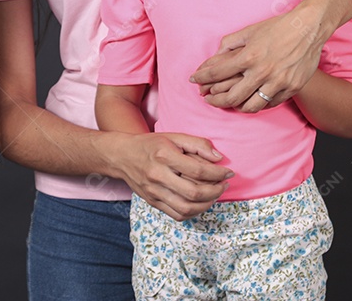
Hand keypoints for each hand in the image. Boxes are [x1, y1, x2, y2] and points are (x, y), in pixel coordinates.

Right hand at [111, 132, 232, 220]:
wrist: (122, 156)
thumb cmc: (151, 145)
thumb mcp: (174, 136)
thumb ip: (197, 144)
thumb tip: (218, 157)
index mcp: (164, 155)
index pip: (198, 170)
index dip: (218, 173)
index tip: (229, 172)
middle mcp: (158, 176)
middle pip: (194, 192)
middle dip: (216, 191)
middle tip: (224, 185)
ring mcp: (154, 192)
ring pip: (186, 208)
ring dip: (206, 204)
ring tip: (215, 195)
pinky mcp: (152, 202)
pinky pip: (177, 214)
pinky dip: (193, 212)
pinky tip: (201, 203)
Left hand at [190, 5, 325, 112]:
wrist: (309, 28)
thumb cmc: (279, 27)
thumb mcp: (250, 31)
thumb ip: (230, 44)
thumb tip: (216, 55)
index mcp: (249, 56)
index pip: (217, 73)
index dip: (202, 78)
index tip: (194, 80)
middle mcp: (262, 72)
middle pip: (231, 97)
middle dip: (215, 100)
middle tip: (208, 99)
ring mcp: (278, 82)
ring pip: (251, 107)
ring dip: (237, 107)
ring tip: (231, 103)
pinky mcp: (291, 88)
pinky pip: (270, 104)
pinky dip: (259, 104)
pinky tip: (252, 100)